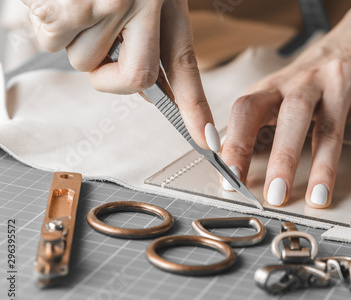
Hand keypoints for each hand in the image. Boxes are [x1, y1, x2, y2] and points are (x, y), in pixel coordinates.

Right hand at [21, 0, 219, 151]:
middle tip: (100, 35)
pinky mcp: (68, 7)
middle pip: (130, 80)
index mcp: (164, 0)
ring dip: (75, 39)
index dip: (196, 108)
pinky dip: (47, 23)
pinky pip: (53, 42)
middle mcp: (141, 5)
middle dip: (110, 74)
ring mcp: (105, 5)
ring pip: (84, 62)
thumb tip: (149, 89)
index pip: (186, 66)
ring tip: (77, 0)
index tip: (207, 140)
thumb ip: (148, 38)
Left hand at [221, 10, 350, 207]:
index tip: (231, 179)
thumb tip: (228, 157)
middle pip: (291, 117)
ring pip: (330, 128)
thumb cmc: (314, 79)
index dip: (236, 143)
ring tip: (318, 198)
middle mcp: (305, 81)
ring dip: (324, 168)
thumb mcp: (280, 92)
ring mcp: (341, 82)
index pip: (248, 110)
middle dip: (283, 158)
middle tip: (276, 194)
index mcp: (276, 85)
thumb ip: (258, 122)